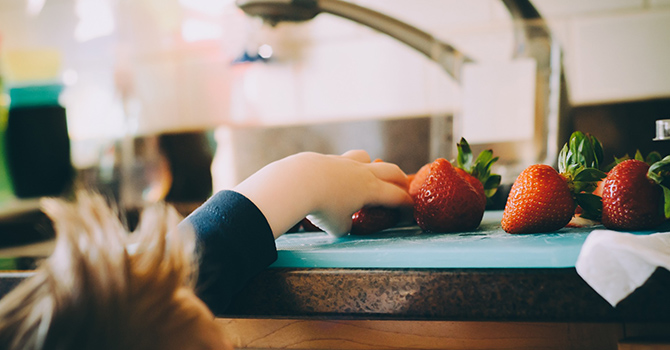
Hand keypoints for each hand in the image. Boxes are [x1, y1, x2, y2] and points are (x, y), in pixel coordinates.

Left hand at [233, 150, 411, 237]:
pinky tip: (337, 178)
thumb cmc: (321, 208)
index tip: (409, 212)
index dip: (407, 206)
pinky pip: (343, 160)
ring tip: (369, 175)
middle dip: (400, 180)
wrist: (298, 182)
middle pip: (391, 170)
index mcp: (371, 190)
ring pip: (366, 158)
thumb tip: (344, 224)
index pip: (397, 197)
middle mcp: (363, 173)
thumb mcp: (338, 227)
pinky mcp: (327, 159)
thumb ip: (346, 226)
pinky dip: (346, 168)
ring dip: (373, 166)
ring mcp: (345, 162)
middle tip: (403, 188)